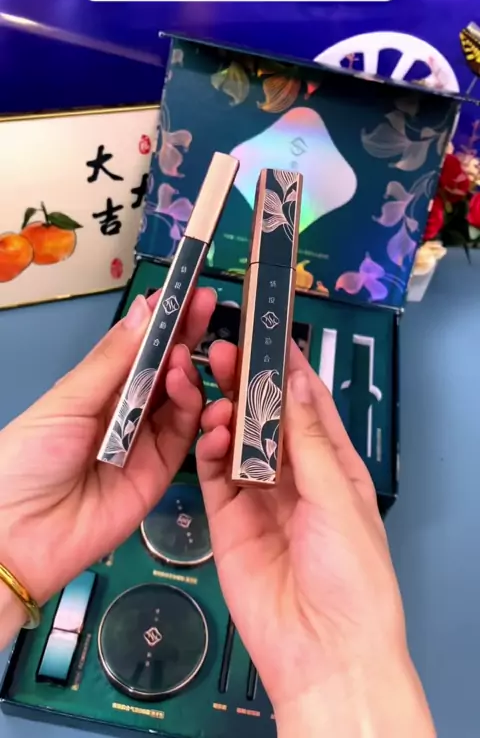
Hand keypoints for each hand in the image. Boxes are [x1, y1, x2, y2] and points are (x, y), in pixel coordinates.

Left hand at [0, 287, 214, 644]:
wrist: (20, 536)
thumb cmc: (28, 458)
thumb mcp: (68, 401)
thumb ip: (114, 359)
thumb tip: (145, 308)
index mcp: (98, 389)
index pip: (138, 348)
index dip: (162, 320)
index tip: (186, 290)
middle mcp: (126, 412)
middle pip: (165, 369)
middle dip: (186, 335)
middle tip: (207, 304)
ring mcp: (146, 442)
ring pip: (181, 398)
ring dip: (187, 370)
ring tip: (184, 351)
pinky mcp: (162, 472)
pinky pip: (186, 435)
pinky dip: (193, 408)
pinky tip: (187, 384)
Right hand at [197, 341, 435, 737]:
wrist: (321, 651)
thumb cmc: (352, 574)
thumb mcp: (337, 497)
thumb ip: (309, 440)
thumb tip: (295, 382)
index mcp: (335, 468)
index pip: (309, 407)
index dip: (290, 371)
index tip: (270, 335)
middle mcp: (297, 479)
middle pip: (267, 420)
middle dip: (249, 384)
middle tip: (227, 350)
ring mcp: (259, 499)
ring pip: (236, 441)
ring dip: (224, 410)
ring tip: (211, 381)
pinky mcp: (228, 521)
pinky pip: (213, 476)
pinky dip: (207, 449)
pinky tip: (207, 431)